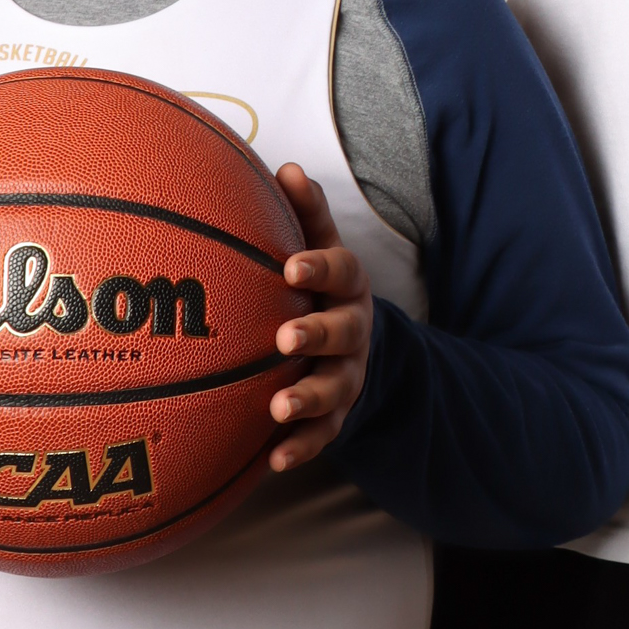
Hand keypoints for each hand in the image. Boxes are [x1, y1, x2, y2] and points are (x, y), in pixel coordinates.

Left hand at [268, 166, 374, 472]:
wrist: (352, 346)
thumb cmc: (317, 287)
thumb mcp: (317, 246)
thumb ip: (304, 213)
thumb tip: (284, 167)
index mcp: (347, 286)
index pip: (342, 270)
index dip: (320, 267)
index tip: (290, 267)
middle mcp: (354, 330)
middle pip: (343, 331)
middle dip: (317, 334)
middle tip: (285, 338)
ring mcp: (349, 375)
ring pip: (335, 388)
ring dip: (308, 399)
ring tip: (279, 407)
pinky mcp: (338, 415)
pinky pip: (323, 435)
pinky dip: (301, 447)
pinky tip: (274, 460)